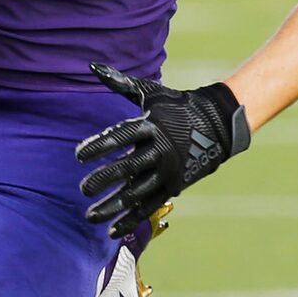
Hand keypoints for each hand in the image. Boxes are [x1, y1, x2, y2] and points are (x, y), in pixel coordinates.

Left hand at [74, 63, 249, 231]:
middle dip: (103, 180)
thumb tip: (92, 67)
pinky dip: (131, 219)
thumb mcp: (151, 92)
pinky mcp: (174, 186)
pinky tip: (112, 229)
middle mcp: (160, 150)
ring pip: (136, 193)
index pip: (119, 137)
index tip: (78, 156)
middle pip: (126, 168)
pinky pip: (149, 206)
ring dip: (111, 206)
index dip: (98, 146)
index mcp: (151, 125)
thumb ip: (120, 83)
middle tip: (83, 188)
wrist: (218, 123)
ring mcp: (168, 171)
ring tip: (89, 215)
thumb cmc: (178, 105)